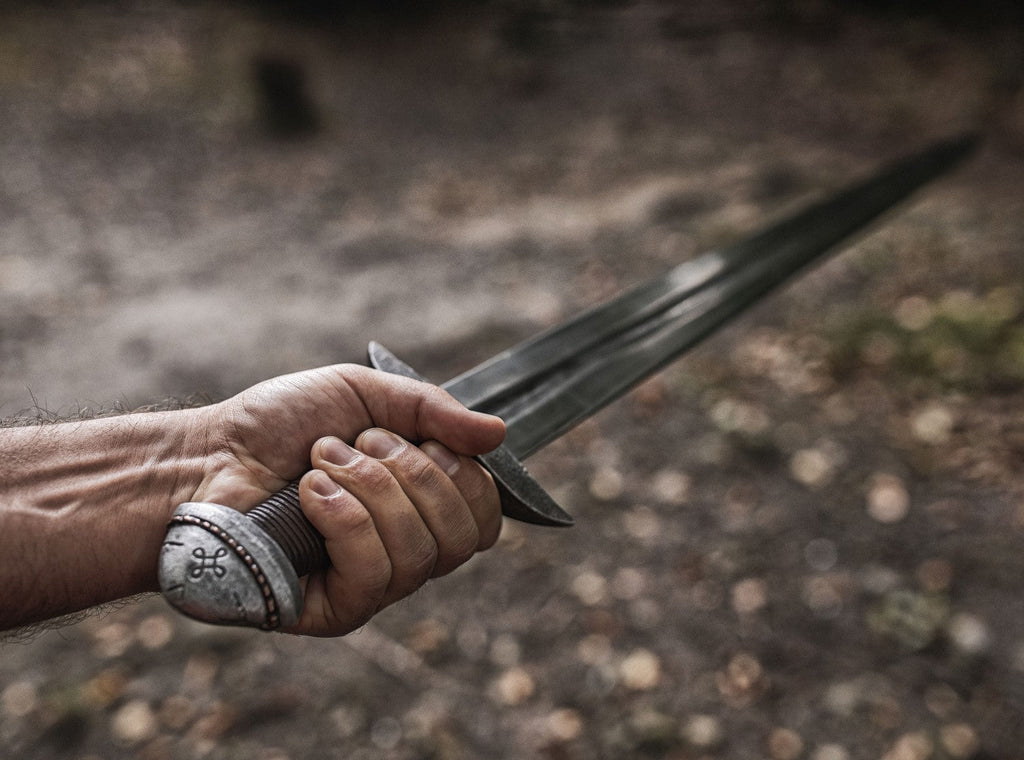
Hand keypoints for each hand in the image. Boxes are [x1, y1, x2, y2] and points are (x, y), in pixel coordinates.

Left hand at [193, 364, 505, 635]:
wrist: (203, 457)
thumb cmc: (278, 427)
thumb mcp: (362, 394)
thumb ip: (433, 410)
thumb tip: (500, 434)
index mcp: (419, 507)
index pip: (484, 516)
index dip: (466, 476)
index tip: (419, 440)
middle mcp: (405, 552)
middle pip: (463, 535)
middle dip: (413, 474)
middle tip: (357, 445)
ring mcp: (372, 586)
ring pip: (421, 553)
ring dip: (370, 489)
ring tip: (321, 464)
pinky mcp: (335, 611)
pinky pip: (376, 575)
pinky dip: (346, 519)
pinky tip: (311, 496)